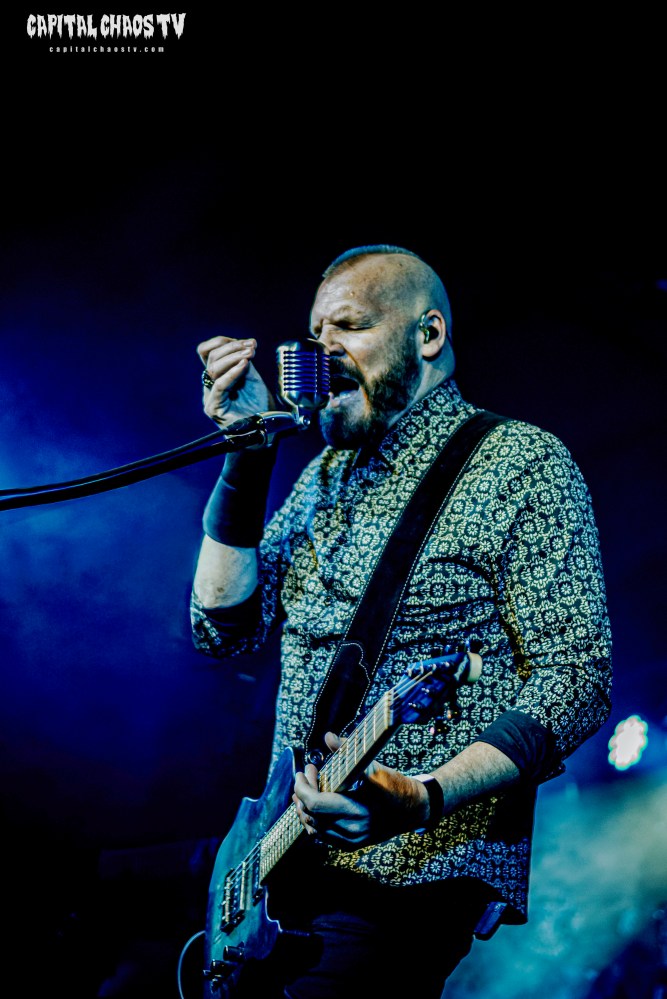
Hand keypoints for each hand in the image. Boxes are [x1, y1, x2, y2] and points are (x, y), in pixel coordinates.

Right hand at [197, 335, 275, 427]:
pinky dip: (232, 372)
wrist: (264, 429)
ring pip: (213, 369)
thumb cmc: (259, 406)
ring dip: (233, 357)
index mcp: (216, 377)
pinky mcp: (214, 408)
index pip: (208, 352)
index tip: (246, 341)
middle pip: (210, 358)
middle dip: (232, 348)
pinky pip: (220, 385)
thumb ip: (244, 363)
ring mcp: (210, 397)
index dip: (224, 343)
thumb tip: (244, 347)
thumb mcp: (252, 378)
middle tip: (251, 346)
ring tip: (250, 354)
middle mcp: (210, 386)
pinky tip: (244, 365)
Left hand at [292, 732, 428, 848]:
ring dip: (305, 809)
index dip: (303, 787)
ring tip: (306, 789)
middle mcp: (353, 830)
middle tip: (307, 774)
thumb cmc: (398, 786)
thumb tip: (328, 737)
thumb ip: (350, 751)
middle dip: (302, 793)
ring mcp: (352, 841)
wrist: (416, 809)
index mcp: (358, 811)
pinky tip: (317, 806)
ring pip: (315, 829)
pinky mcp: (352, 844)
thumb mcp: (376, 767)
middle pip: (312, 815)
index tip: (302, 771)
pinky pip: (324, 837)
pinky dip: (315, 821)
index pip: (317, 804)